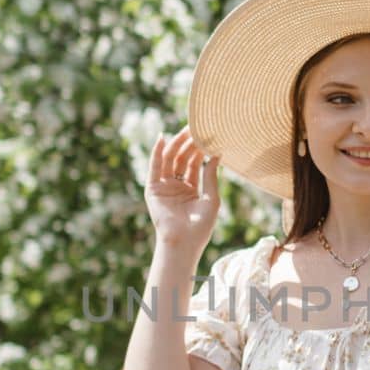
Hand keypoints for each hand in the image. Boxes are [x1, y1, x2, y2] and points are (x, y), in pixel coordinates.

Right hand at [144, 125, 220, 250]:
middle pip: (181, 158)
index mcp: (190, 189)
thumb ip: (211, 175)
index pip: (194, 163)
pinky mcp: (153, 189)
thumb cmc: (201, 226)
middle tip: (198, 127)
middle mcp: (176, 186)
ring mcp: (164, 187)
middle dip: (189, 143)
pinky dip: (156, 153)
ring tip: (186, 130)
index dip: (200, 149)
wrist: (184, 242)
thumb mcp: (211, 197)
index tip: (208, 135)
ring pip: (169, 160)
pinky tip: (162, 138)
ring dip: (176, 144)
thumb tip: (217, 154)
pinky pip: (154, 167)